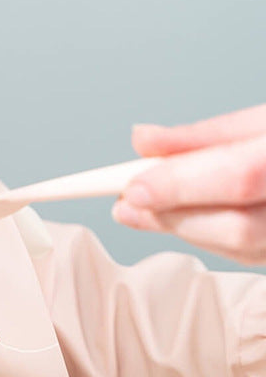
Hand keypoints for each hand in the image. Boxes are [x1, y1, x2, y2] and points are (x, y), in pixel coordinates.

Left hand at [112, 103, 265, 263]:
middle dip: (174, 214)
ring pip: (243, 247)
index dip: (181, 185)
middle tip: (126, 201)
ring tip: (143, 209)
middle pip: (238, 226)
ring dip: (185, 228)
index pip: (242, 176)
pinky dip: (210, 237)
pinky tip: (186, 220)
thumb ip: (205, 136)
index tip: (131, 187)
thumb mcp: (265, 121)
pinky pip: (252, 255)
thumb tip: (142, 141)